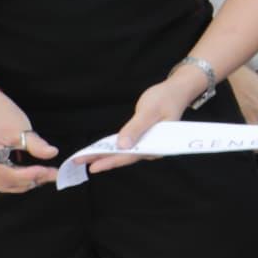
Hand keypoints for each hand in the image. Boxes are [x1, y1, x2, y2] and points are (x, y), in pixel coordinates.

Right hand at [0, 88, 58, 192]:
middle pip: (8, 183)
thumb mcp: (21, 129)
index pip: (10, 174)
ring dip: (27, 183)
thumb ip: (36, 144)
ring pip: (7, 185)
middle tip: (52, 174)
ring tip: (46, 174)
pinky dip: (20, 181)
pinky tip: (34, 175)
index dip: (31, 175)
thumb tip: (51, 153)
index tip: (49, 172)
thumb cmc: (1, 116)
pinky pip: (4, 182)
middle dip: (32, 180)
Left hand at [90, 69, 207, 170]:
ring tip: (86, 159)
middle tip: (80, 162)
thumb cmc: (166, 98)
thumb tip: (122, 146)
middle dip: (103, 160)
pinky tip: (101, 150)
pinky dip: (114, 148)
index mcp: (158, 145)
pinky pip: (127, 146)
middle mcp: (154, 148)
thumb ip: (136, 129)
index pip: (131, 156)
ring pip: (125, 153)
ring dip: (106, 155)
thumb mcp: (149, 111)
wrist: (177, 91)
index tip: (93, 166)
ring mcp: (149, 144)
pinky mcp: (144, 138)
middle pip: (126, 157)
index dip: (110, 161)